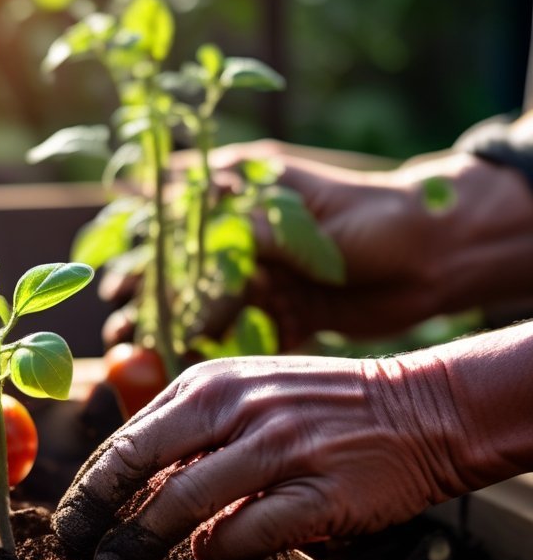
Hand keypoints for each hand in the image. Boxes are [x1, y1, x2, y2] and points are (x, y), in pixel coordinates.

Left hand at [53, 352, 470, 559]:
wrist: (426, 407)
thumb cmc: (321, 408)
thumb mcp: (246, 394)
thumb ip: (188, 434)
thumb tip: (127, 487)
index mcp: (209, 383)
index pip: (127, 440)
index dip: (88, 488)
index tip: (67, 522)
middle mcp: (237, 408)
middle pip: (138, 465)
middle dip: (94, 514)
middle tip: (72, 551)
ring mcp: (279, 447)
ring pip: (183, 502)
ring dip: (141, 542)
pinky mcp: (319, 491)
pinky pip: (246, 533)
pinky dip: (216, 553)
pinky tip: (205, 558)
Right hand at [101, 142, 532, 349]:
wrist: (442, 255)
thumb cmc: (376, 219)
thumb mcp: (299, 220)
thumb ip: (239, 244)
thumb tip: (186, 285)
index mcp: (241, 190)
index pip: (171, 217)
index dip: (139, 252)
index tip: (117, 287)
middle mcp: (244, 231)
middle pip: (179, 265)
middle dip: (148, 298)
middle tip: (122, 331)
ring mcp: (262, 271)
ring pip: (201, 302)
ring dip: (172, 328)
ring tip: (141, 355)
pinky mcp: (281, 309)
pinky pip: (235, 332)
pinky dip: (211, 350)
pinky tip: (185, 368)